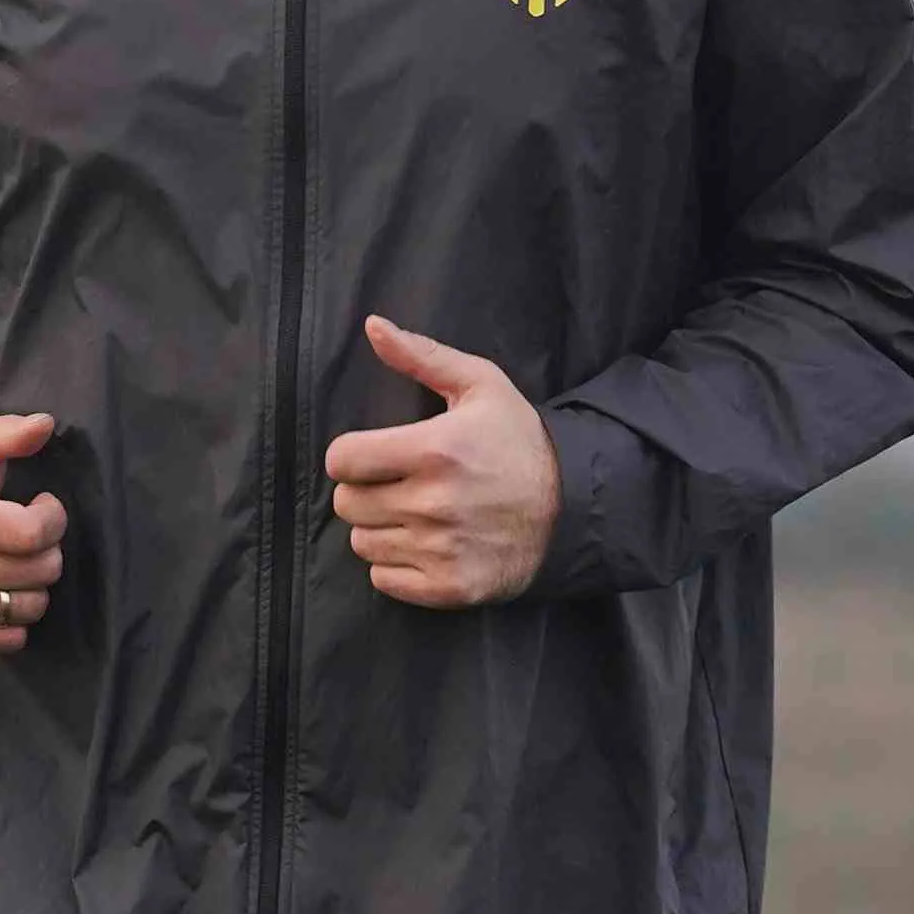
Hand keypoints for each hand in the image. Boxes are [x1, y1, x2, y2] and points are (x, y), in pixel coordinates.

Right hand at [0, 411, 68, 654]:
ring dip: (31, 584)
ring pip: (27, 608)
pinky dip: (12, 620)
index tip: (43, 507)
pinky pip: (5, 640)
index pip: (30, 534)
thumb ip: (5, 432)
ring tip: (11, 560)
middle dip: (47, 550)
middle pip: (35, 572)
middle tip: (28, 535)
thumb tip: (46, 425)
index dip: (53, 518)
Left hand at [322, 315, 558, 608]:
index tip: (373, 455)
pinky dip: (395, 565)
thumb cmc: (519, 441)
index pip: (341, 461)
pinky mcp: (449, 587)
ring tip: (414, 513)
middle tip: (397, 484)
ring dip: (379, 528)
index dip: (351, 455)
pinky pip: (384, 580)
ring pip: (362, 543)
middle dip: (364, 490)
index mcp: (434, 450)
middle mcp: (433, 503)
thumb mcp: (481, 385)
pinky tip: (424, 544)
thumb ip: (422, 355)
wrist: (572, 507)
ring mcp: (441, 550)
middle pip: (347, 504)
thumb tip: (372, 326)